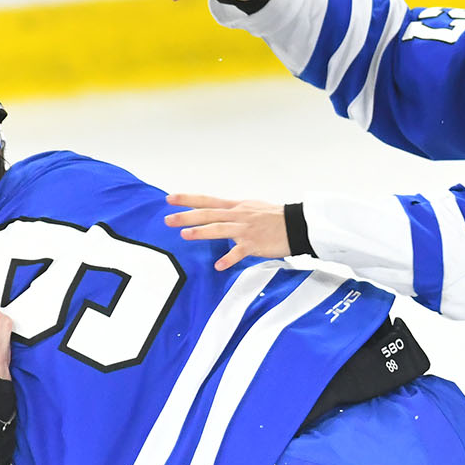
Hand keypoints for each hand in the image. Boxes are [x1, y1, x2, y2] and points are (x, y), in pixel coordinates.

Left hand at [165, 194, 288, 270]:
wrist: (297, 224)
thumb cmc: (274, 218)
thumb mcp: (251, 208)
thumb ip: (233, 212)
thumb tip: (218, 215)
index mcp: (235, 207)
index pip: (207, 200)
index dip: (187, 199)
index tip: (170, 199)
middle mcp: (238, 215)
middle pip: (208, 214)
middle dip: (186, 216)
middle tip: (168, 219)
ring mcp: (245, 229)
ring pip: (220, 229)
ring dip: (201, 232)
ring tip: (184, 235)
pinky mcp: (255, 243)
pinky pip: (240, 252)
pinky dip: (229, 259)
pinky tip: (218, 266)